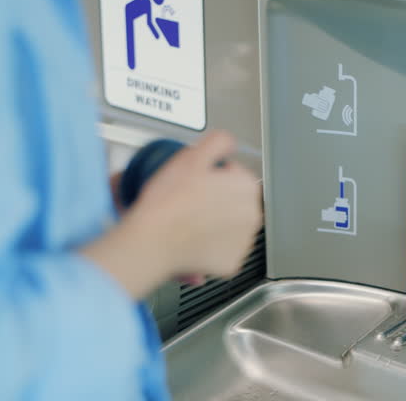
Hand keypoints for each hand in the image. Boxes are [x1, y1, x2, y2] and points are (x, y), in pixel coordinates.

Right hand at [82, 131, 261, 298]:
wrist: (153, 240)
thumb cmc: (168, 202)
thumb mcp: (191, 157)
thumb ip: (217, 142)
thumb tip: (229, 143)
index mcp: (246, 187)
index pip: (236, 175)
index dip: (215, 176)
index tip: (199, 182)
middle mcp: (252, 215)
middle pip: (236, 202)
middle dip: (219, 201)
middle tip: (192, 202)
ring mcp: (243, 242)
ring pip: (231, 227)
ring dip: (217, 224)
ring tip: (192, 222)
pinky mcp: (232, 263)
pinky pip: (224, 251)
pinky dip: (212, 248)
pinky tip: (195, 240)